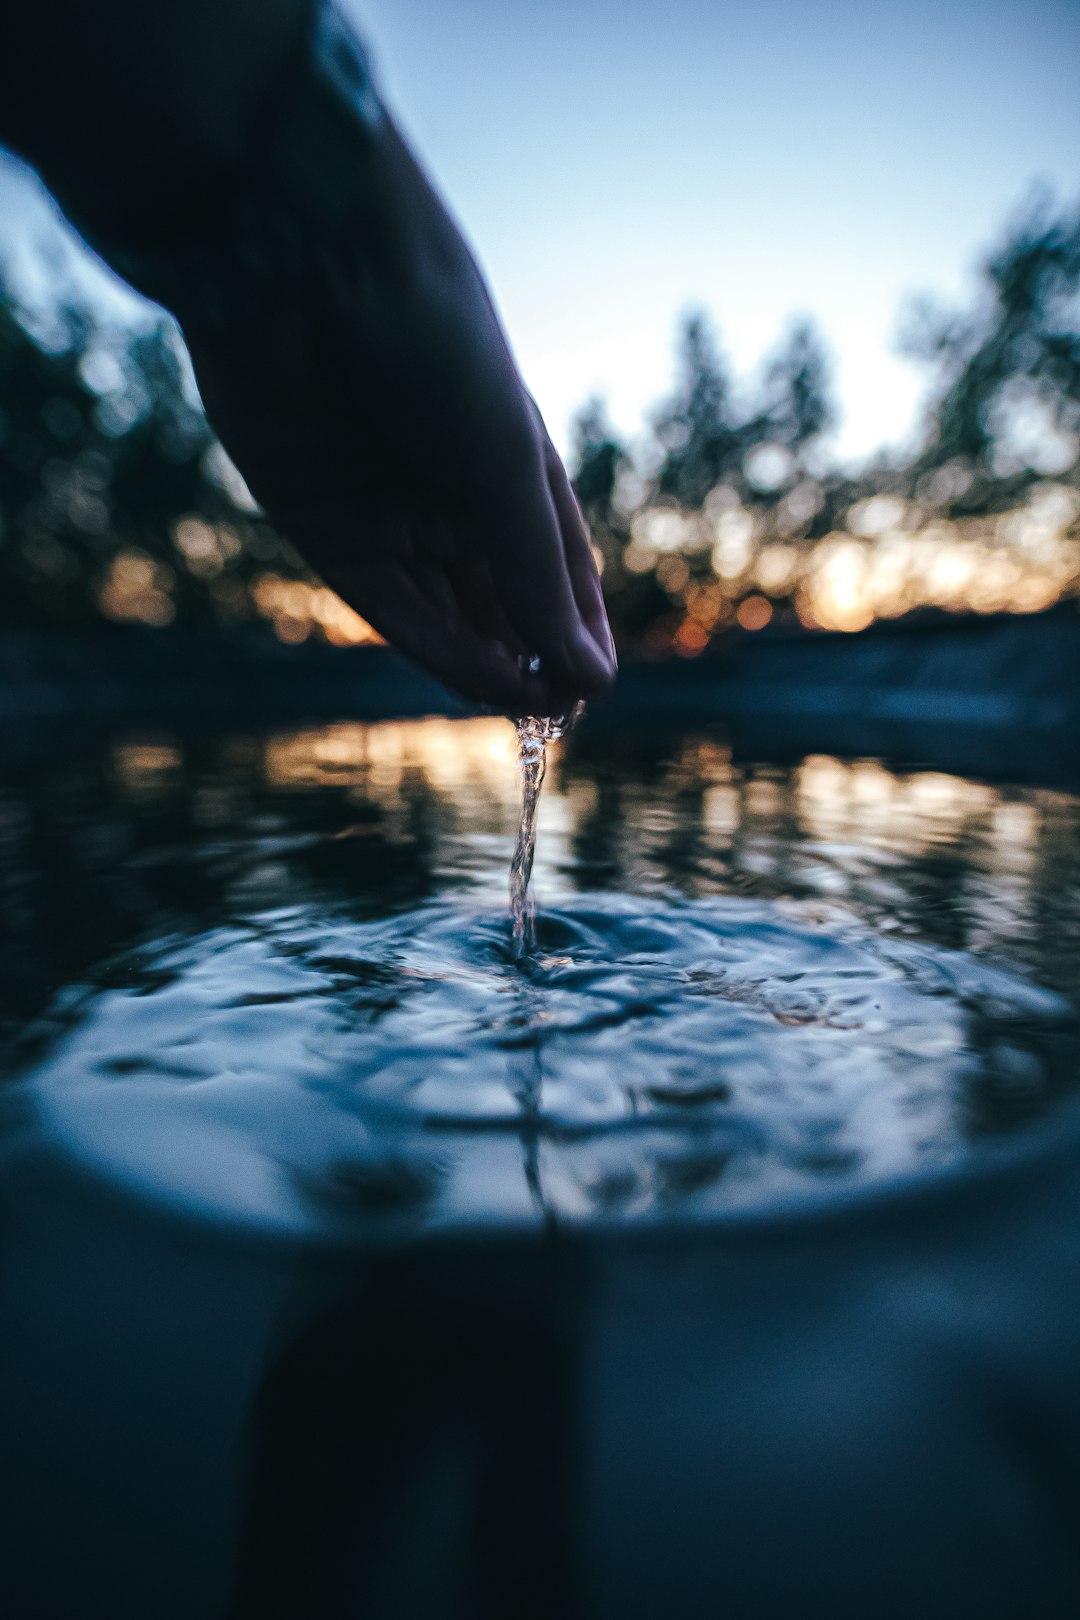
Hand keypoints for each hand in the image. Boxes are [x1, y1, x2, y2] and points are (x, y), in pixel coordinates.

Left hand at [180, 113, 616, 715]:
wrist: (310, 260)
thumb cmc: (436, 336)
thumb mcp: (507, 460)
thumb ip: (538, 573)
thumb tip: (592, 678)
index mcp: (506, 464)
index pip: (550, 570)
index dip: (573, 629)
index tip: (594, 685)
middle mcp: (448, 494)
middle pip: (496, 601)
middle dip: (529, 657)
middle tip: (561, 714)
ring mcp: (386, 512)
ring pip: (445, 613)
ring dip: (487, 663)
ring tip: (529, 708)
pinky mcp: (324, 526)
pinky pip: (389, 605)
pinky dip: (436, 647)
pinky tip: (480, 680)